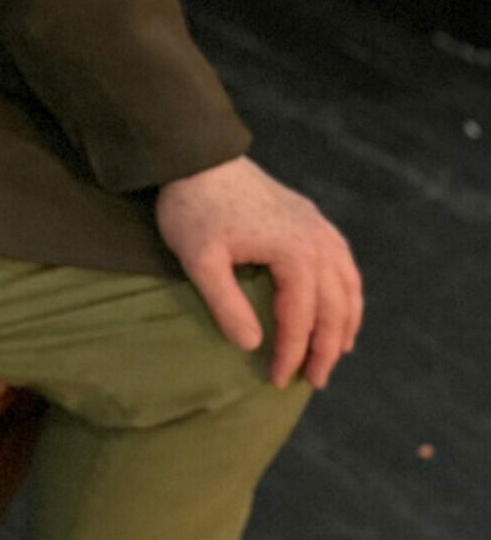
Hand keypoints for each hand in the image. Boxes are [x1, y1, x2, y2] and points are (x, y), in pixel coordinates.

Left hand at [156, 155, 362, 388]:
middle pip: (334, 307)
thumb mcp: (199, 260)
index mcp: (294, 253)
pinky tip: (339, 309)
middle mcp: (318, 242)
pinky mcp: (312, 219)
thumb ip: (226, 304)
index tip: (277, 381)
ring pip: (347, 286)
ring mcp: (320, 228)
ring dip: (344, 324)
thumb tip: (252, 346)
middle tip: (313, 381)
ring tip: (335, 355)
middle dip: (325, 349)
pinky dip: (347, 293)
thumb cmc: (192, 209)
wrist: (195, 157)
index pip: (300, 318)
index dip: (292, 353)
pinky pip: (343, 264)